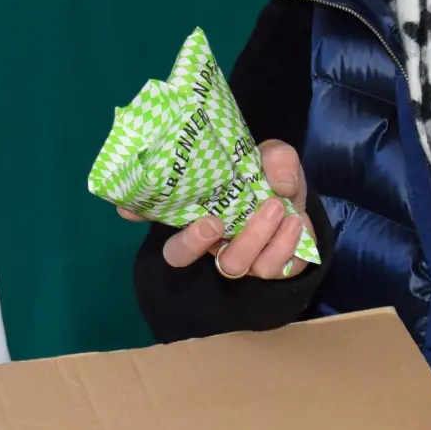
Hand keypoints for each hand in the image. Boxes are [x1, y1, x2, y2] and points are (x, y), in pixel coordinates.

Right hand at [119, 139, 314, 279]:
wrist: (302, 208)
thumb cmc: (272, 181)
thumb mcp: (273, 158)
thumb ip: (276, 158)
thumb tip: (276, 182)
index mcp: (194, 208)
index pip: (153, 212)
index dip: (136, 211)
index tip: (127, 208)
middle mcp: (206, 238)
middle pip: (177, 255)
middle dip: (191, 243)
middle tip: (212, 222)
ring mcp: (235, 258)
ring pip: (231, 265)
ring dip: (253, 237)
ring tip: (274, 208)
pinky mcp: (266, 271)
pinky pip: (269, 269)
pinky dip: (283, 244)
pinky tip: (293, 221)